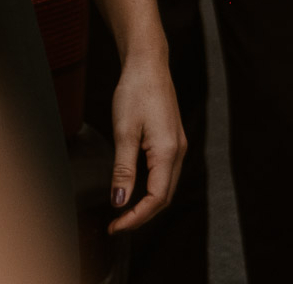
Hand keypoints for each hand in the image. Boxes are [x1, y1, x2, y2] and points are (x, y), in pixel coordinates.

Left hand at [107, 51, 185, 232]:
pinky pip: (165, 174)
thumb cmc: (136, 92)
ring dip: (146, 204)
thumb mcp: (124, 132)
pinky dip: (150, 189)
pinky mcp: (172, 140)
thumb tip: (120, 202)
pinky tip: (134, 190)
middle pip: (165, 197)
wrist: (148, 65)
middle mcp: (178, 151)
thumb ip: (123, 170)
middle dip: (141, 216)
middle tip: (115, 226)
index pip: (157, 198)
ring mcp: (178, 146)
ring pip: (166, 186)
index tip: (114, 227)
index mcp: (168, 151)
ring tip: (121, 213)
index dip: (136, 218)